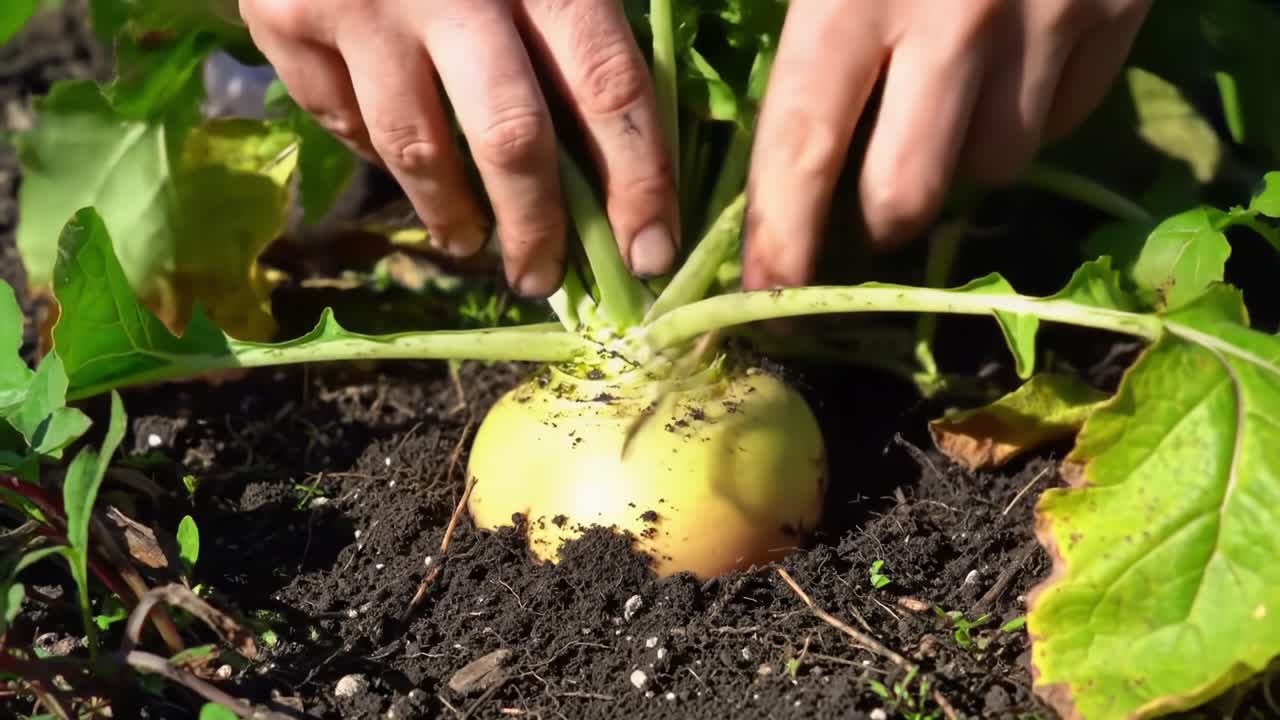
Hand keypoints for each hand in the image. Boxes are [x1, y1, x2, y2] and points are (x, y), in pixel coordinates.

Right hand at [237, 0, 679, 297]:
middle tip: (546, 279)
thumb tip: (632, 140)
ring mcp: (359, 5)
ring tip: (472, 243)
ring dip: (453, 216)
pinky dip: (381, 154)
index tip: (650, 254)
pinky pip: (343, 120)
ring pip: (416, 150)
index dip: (638, 182)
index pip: (608, 86)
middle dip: (537, 230)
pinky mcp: (285, 19)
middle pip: (511, 140)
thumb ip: (581, 19)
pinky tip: (406, 166)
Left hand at [741, 0, 1151, 289]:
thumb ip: (802, 14)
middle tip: (863, 208)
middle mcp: (952, 24)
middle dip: (878, 220)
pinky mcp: (1116, 16)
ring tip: (945, 109)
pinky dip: (1028, 118)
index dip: (780, 238)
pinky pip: (1064, 119)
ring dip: (958, 161)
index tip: (763, 301)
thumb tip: (766, 115)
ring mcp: (1046, 22)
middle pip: (906, 193)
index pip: (802, 149)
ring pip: (993, 166)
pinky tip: (1011, 72)